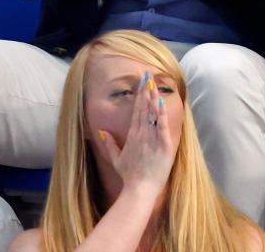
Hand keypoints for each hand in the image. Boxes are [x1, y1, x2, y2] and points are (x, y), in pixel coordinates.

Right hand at [97, 72, 173, 195]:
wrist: (139, 189)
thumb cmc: (130, 176)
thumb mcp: (116, 159)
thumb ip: (110, 144)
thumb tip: (102, 130)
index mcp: (132, 136)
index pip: (137, 110)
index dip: (140, 95)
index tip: (142, 82)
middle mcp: (141, 134)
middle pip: (144, 108)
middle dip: (146, 90)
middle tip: (148, 74)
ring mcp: (152, 139)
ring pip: (153, 114)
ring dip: (154, 97)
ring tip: (154, 82)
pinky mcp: (163, 145)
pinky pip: (161, 127)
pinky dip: (161, 115)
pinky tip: (161, 103)